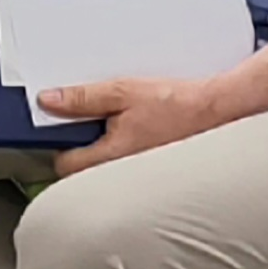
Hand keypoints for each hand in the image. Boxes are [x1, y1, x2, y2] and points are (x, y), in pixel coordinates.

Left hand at [44, 73, 246, 175]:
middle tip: (87, 122)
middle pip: (85, 170)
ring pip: (108, 168)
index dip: (57, 143)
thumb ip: (82, 98)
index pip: (66, 165)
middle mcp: (124, 174)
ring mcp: (141, 177)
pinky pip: (128, 165)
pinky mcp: (156, 173)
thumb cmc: (176, 104)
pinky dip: (124, 148)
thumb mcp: (122, 91)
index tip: (58, 125)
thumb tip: (49, 101)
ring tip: (115, 122)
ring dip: (104, 147)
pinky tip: (135, 129)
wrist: (219, 111)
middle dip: (81, 147)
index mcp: (111, 155)